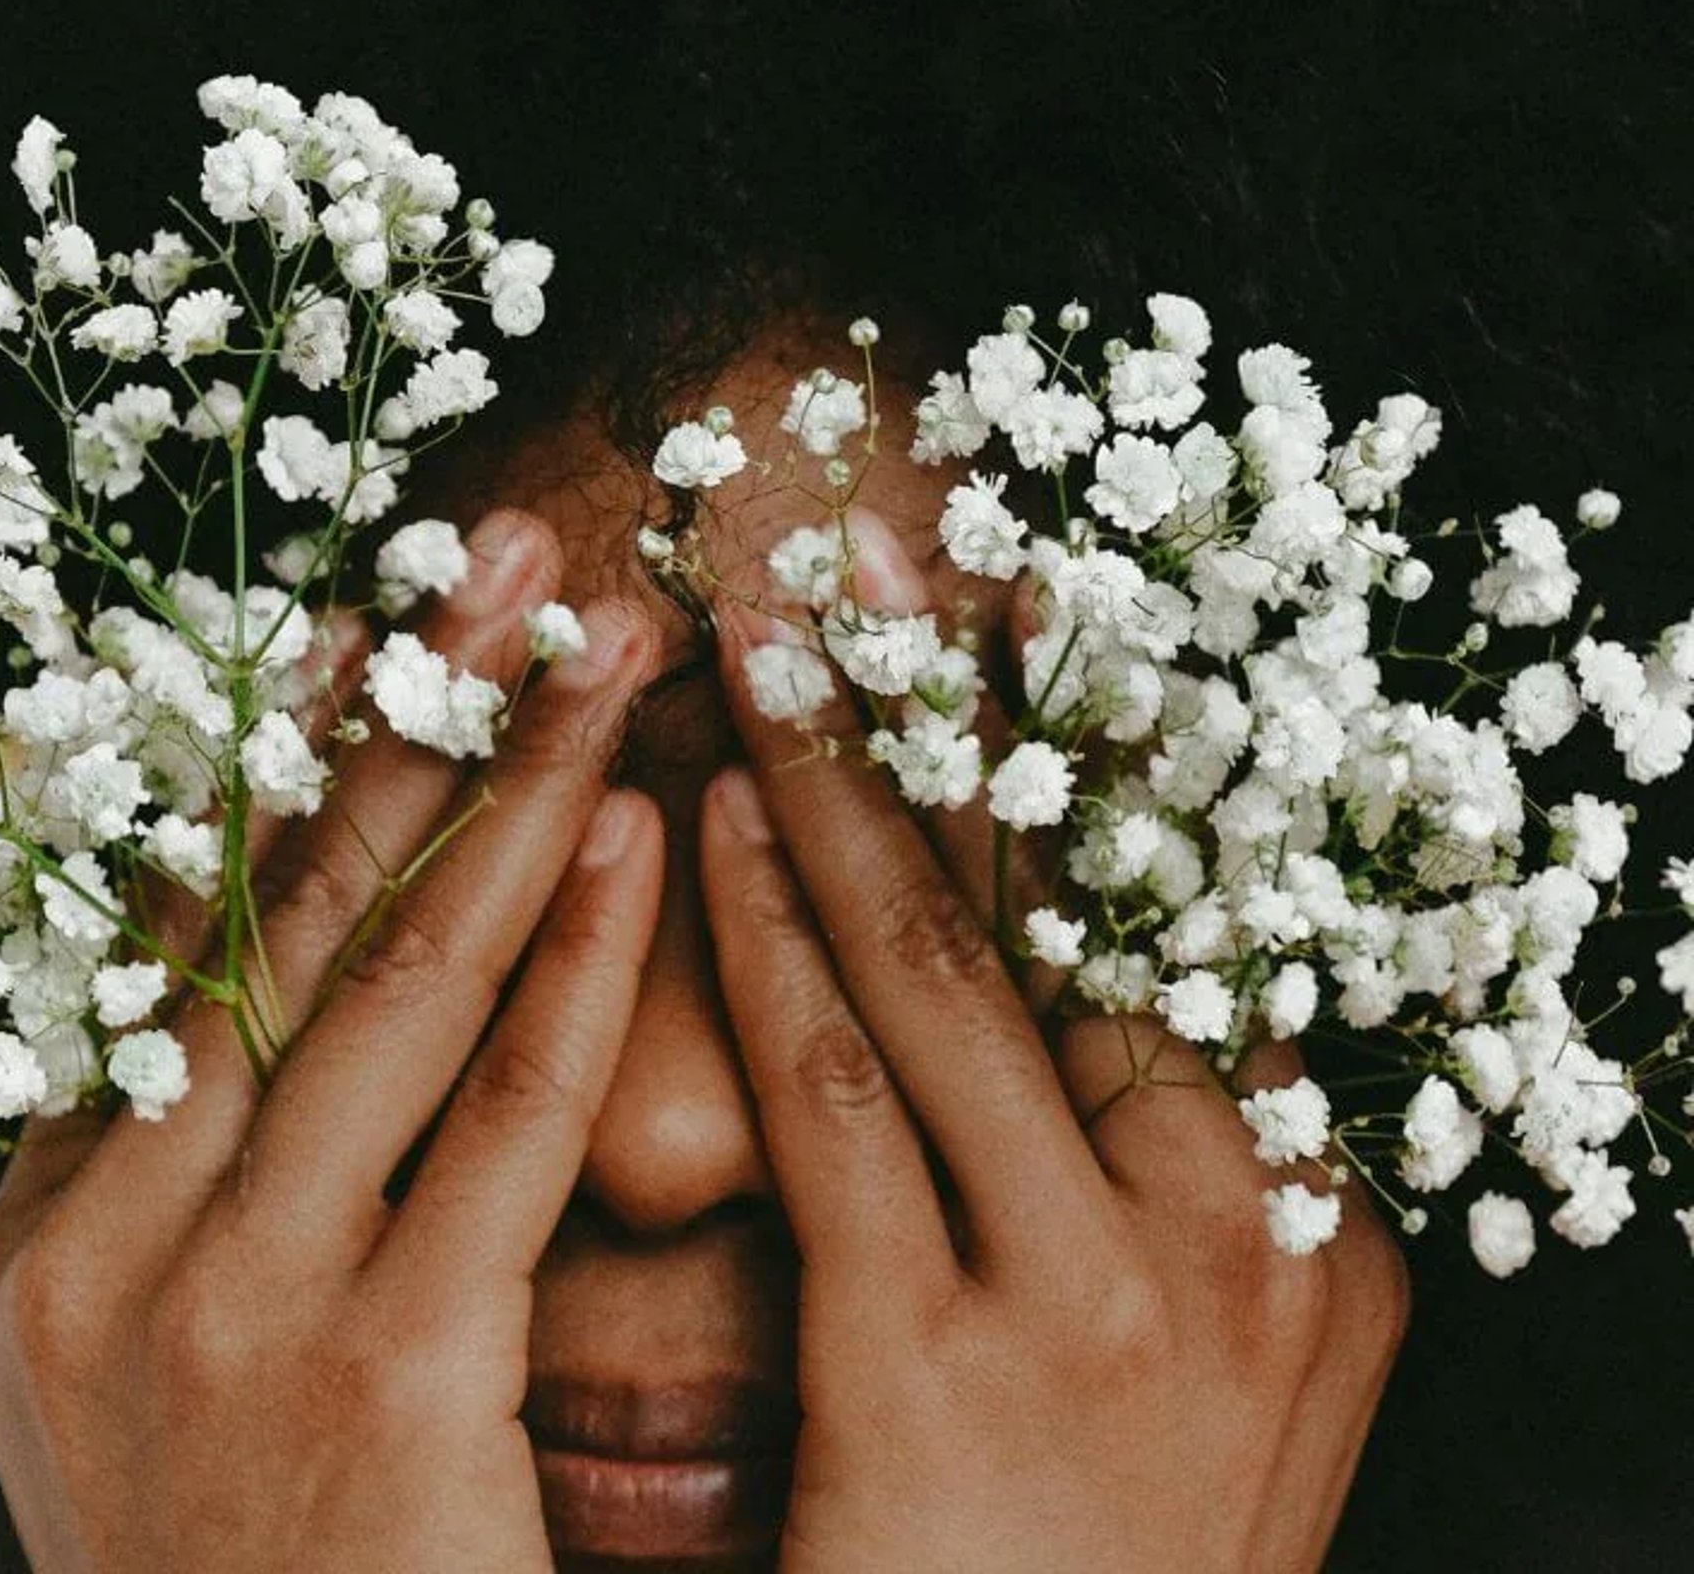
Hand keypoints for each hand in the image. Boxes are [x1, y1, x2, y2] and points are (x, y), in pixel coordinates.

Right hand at [0, 510, 661, 1573]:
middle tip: (500, 548)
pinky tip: (645, 836)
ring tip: (600, 642)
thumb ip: (211, 1188)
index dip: (278, 759)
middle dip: (402, 712)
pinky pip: (499, 1118)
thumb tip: (309, 973)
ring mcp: (230, 1316)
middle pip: (271, 914)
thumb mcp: (171, 1376)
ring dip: (512, 786)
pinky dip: (576, 962)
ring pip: (389, 979)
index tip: (374, 616)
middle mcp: (103, 1257)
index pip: (167, 937)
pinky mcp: (383, 1382)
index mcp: (40, 1247)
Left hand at [699, 509, 1408, 1573]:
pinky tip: (708, 817)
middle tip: (882, 550)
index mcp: (1314, 1219)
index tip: (1016, 603)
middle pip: (1076, 907)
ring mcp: (1103, 1297)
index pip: (1179, 922)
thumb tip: (1068, 971)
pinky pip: (838, 1096)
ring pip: (948, 971)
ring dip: (844, 780)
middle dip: (964, 712)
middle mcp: (1245, 1236)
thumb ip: (1156, 1175)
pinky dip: (770, 938)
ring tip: (770, 637)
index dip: (1091, 741)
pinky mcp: (947, 1367)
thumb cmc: (1097, 1561)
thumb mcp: (1196, 1358)